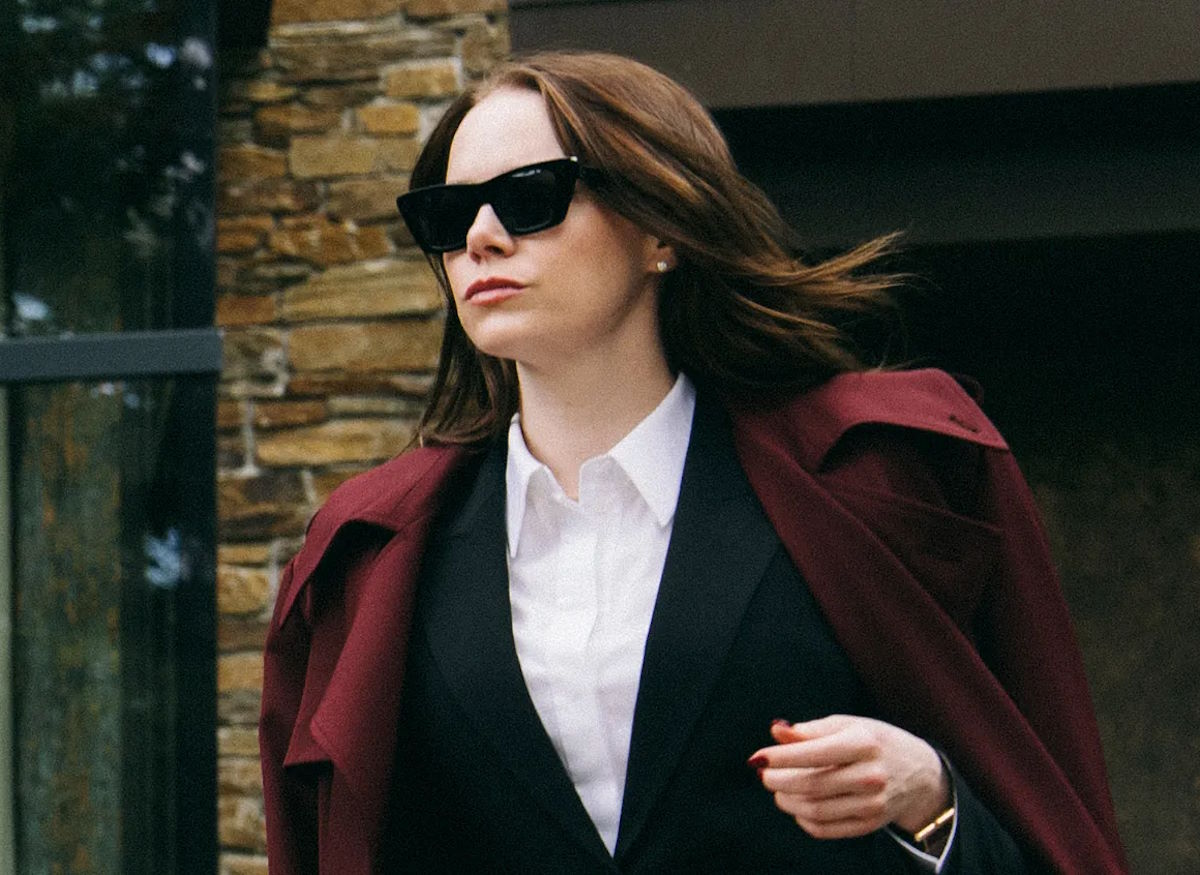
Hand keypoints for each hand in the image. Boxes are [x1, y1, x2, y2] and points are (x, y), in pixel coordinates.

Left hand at [747, 714, 950, 839]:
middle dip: (779, 781)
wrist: (918, 773)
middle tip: (764, 775)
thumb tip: (776, 730)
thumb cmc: (874, 741)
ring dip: (787, 801)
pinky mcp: (870, 824)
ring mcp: (873, 804)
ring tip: (778, 790)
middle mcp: (871, 776)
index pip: (814, 753)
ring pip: (815, 810)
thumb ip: (810, 730)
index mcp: (864, 743)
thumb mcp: (847, 725)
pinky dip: (803, 819)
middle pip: (811, 785)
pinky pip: (826, 828)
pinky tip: (797, 805)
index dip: (780, 758)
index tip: (758, 758)